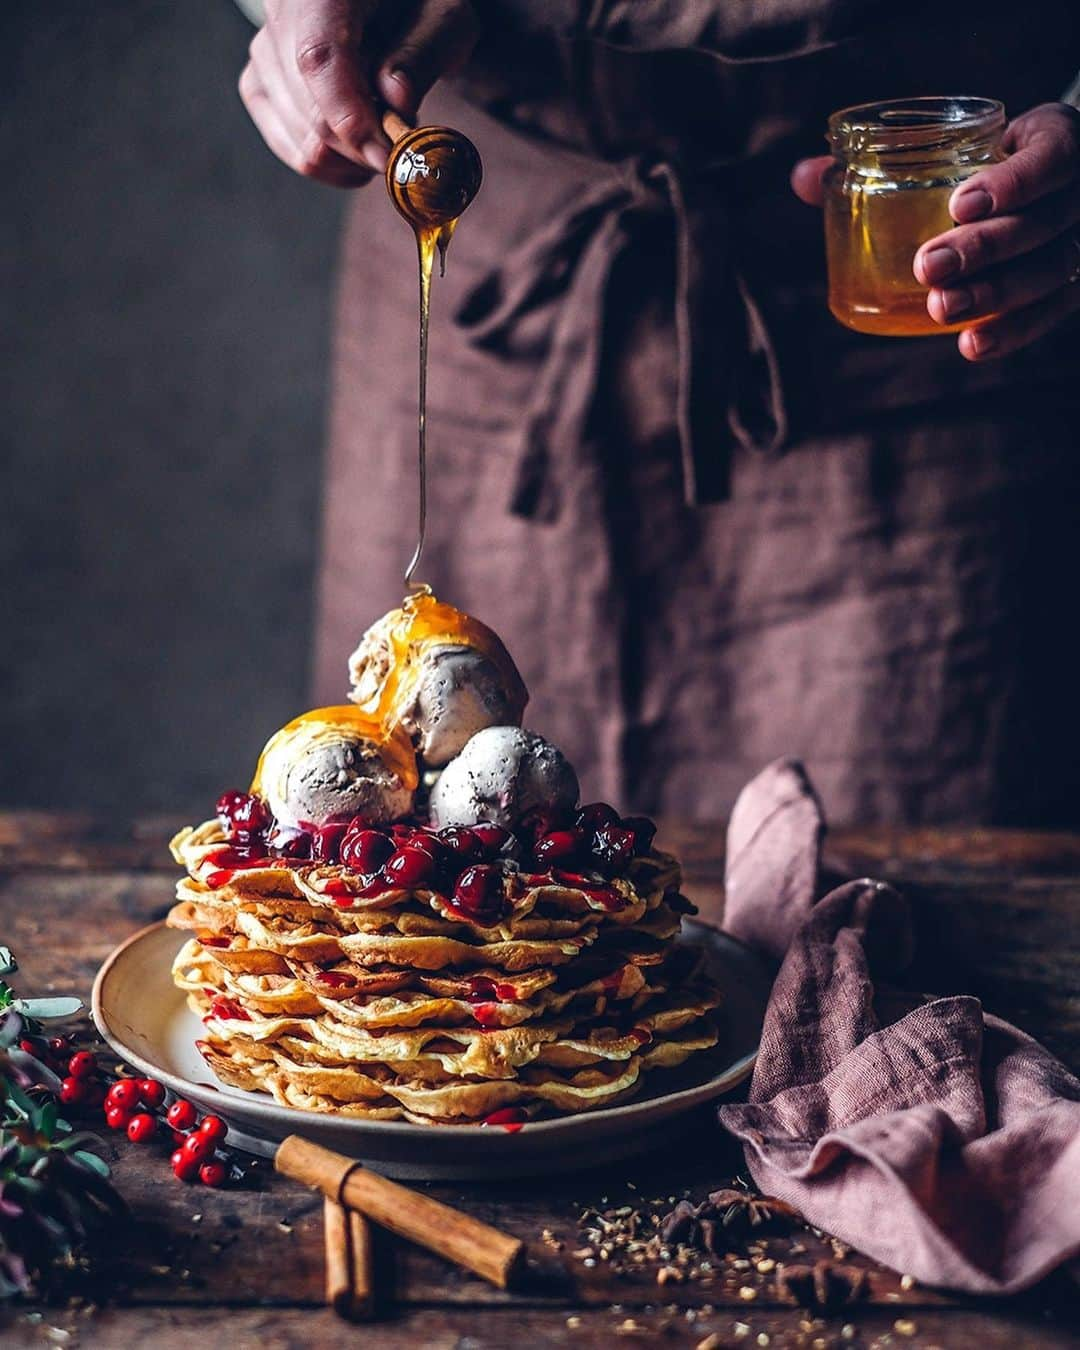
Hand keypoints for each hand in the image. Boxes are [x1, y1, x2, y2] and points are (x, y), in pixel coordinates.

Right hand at [239, 0, 478, 187]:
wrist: (392, 5)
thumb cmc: (421, 4)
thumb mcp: (442, 15)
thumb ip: (423, 53)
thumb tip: (395, 101)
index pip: (319, 57)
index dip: (352, 117)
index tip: (388, 154)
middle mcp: (281, 10)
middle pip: (310, 109)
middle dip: (364, 145)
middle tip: (404, 140)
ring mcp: (265, 49)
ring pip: (300, 137)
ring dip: (352, 158)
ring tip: (386, 132)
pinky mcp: (261, 82)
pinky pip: (287, 145)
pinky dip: (329, 164)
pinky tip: (359, 152)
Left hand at [792, 103, 1079, 358]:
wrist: (1054, 184)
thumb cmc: (987, 160)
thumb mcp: (954, 145)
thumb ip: (879, 161)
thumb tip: (801, 177)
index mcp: (1056, 140)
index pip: (1049, 159)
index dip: (1011, 182)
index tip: (960, 204)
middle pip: (1041, 225)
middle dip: (983, 249)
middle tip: (927, 267)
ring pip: (1049, 272)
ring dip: (993, 294)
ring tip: (940, 309)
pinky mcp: (1074, 286)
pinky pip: (1050, 313)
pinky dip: (1012, 332)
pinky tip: (973, 346)